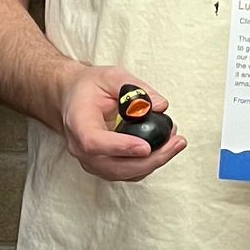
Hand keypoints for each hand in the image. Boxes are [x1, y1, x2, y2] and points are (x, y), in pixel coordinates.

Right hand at [55, 63, 186, 182]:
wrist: (74, 98)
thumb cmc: (90, 87)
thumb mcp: (111, 76)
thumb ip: (136, 88)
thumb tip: (160, 106)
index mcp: (78, 123)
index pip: (94, 142)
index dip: (120, 147)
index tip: (146, 146)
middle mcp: (80, 148)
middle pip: (114, 166)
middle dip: (149, 160)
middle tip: (175, 143)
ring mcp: (92, 161)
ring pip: (125, 173)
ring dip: (154, 162)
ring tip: (176, 142)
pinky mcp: (105, 166)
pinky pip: (129, 172)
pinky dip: (150, 163)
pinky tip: (166, 147)